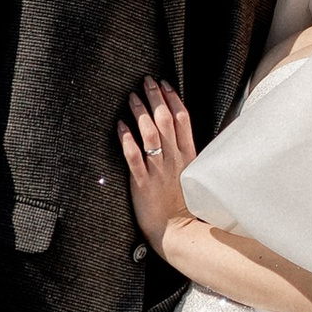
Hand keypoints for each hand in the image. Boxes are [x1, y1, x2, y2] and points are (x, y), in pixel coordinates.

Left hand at [118, 81, 197, 249]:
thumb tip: (176, 132)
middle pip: (166, 121)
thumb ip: (184, 152)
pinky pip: (134, 157)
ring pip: (150, 135)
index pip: (182, 119)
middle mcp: (175, 159)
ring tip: (131, 98)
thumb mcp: (190, 172)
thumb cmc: (182, 203)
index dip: (173, 98)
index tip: (163, 84)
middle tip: (145, 82)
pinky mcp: (143, 182)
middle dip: (155, 98)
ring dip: (141, 113)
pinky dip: (127, 140)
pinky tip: (120, 126)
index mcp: (188, 155)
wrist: (177, 230)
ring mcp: (159, 170)